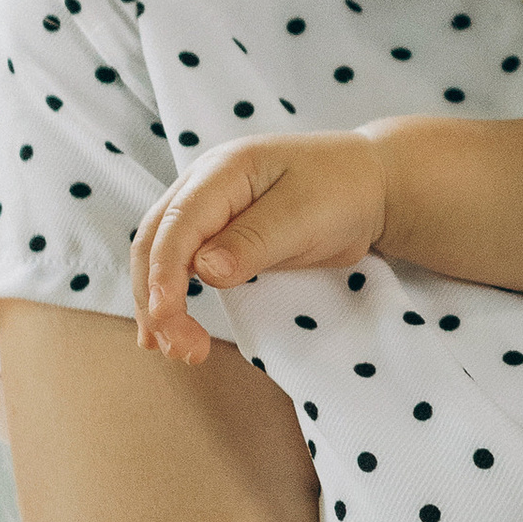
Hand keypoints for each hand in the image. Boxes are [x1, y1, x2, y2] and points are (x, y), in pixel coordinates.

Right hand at [132, 131, 390, 360]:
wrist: (367, 185)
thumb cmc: (342, 191)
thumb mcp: (306, 214)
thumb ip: (254, 241)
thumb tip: (204, 270)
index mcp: (223, 171)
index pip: (178, 223)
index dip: (165, 271)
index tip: (166, 315)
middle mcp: (202, 187)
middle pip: (155, 241)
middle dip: (156, 297)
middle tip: (180, 349)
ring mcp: (205, 210)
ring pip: (159, 256)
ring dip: (158, 304)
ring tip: (176, 350)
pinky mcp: (215, 236)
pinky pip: (180, 265)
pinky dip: (170, 299)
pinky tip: (166, 330)